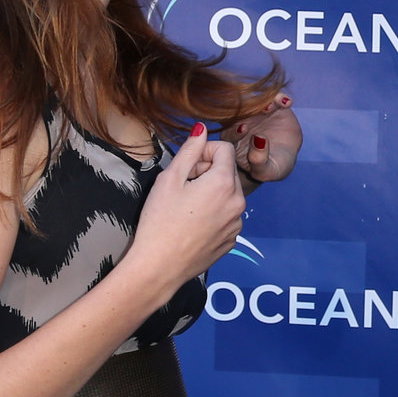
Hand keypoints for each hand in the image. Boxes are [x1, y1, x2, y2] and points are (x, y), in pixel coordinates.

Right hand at [125, 124, 244, 299]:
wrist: (159, 267)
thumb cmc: (159, 221)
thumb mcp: (170, 179)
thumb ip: (190, 150)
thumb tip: (201, 129)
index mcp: (224, 183)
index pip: (224, 149)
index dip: (203, 152)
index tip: (186, 166)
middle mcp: (238, 203)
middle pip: (227, 172)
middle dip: (206, 172)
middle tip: (181, 187)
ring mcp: (237, 224)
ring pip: (227, 195)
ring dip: (209, 193)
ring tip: (185, 208)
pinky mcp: (232, 241)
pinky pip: (226, 216)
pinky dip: (212, 214)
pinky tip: (191, 225)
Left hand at [227, 94, 300, 186]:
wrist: (283, 159)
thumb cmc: (269, 168)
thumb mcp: (265, 171)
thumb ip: (259, 160)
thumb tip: (258, 139)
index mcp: (231, 139)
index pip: (228, 132)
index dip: (234, 130)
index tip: (244, 130)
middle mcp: (239, 121)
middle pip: (238, 110)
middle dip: (247, 109)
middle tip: (261, 112)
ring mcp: (255, 111)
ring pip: (255, 100)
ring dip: (264, 100)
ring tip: (275, 106)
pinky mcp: (271, 105)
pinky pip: (273, 97)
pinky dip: (279, 97)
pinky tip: (287, 103)